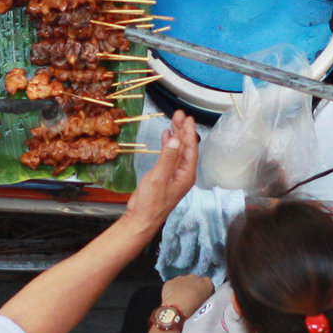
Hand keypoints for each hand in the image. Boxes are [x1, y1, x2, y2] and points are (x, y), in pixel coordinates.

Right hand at [123, 112, 200, 228]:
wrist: (142, 218)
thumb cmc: (151, 202)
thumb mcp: (158, 178)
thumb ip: (167, 158)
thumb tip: (175, 139)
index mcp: (186, 174)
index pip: (190, 148)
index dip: (189, 132)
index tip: (187, 118)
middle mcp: (183, 173)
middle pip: (186, 147)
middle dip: (183, 130)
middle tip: (179, 114)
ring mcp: (174, 174)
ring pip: (178, 150)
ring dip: (176, 135)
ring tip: (173, 121)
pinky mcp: (165, 176)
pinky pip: (170, 156)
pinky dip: (168, 145)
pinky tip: (166, 137)